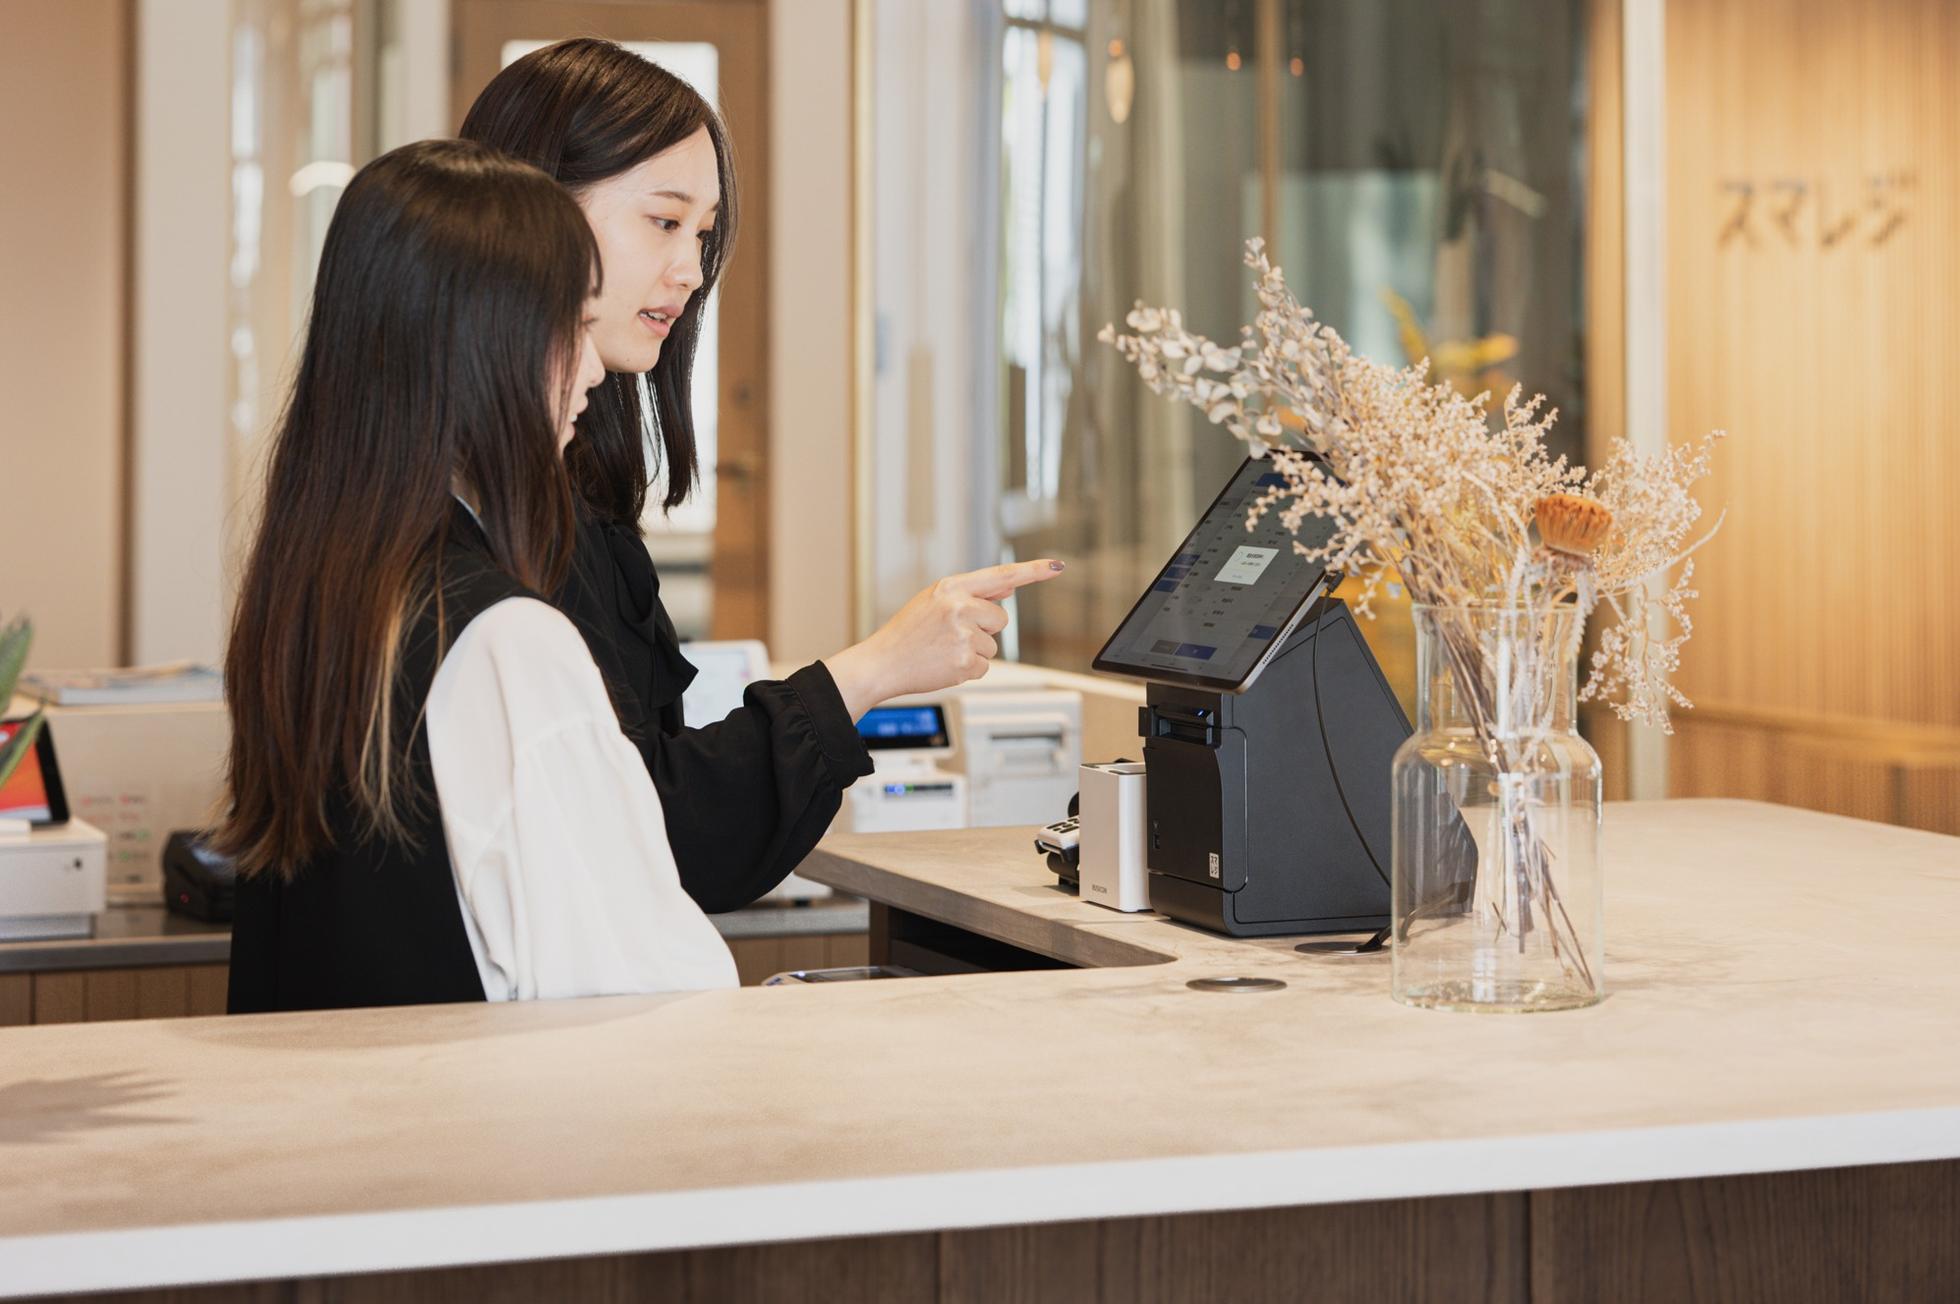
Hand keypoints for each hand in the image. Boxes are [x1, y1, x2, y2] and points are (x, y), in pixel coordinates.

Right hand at [823, 560, 1064, 718]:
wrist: (882, 662)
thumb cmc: (907, 632)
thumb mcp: (934, 601)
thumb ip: (974, 593)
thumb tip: (1010, 587)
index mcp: (951, 587)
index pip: (1002, 575)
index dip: (1033, 571)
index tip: (1057, 566)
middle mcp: (959, 607)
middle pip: (1001, 618)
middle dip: (984, 628)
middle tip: (951, 633)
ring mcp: (963, 635)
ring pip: (993, 645)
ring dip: (974, 650)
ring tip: (943, 649)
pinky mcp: (966, 662)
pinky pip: (985, 665)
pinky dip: (968, 668)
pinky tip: (945, 663)